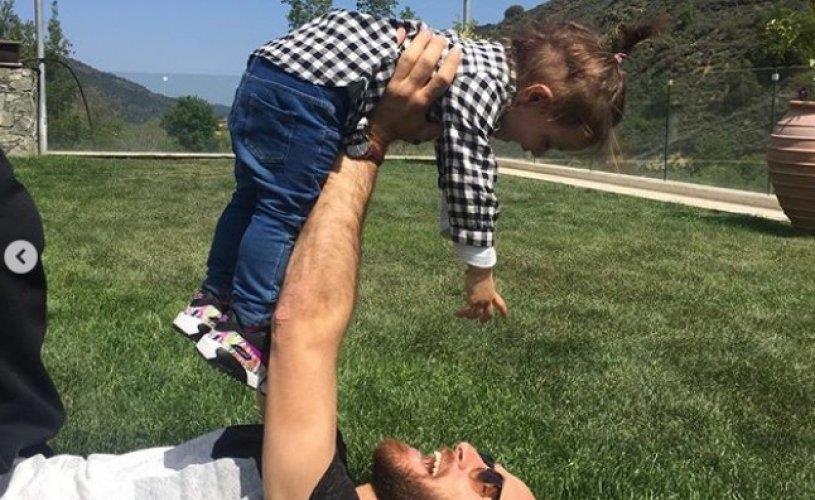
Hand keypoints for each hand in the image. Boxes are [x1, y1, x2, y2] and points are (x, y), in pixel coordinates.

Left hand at [369, 28, 461, 145]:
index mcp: (422, 102)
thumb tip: (449, 118)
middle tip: (443, 37)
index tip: (457, 50)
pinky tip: (403, 32)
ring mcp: (397, 83)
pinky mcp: (387, 79)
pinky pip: (393, 59)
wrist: (377, 130)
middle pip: (425, 64)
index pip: (440, 80)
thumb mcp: (423, 132)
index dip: (450, 64)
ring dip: (419, 42)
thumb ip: (437, 127)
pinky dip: (397, 44)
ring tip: (428, 31)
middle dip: (435, 48)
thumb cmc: (402, 130)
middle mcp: (410, 90)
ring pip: (409, 58)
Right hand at [456, 266, 507, 322]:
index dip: (502, 310)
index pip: (500, 303)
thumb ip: (477, 278)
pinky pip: (468, 310)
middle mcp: (488, 299)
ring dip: (471, 317)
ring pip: (477, 314)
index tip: (505, 316)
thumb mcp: (482, 277)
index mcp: (492, 293)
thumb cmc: (480, 270)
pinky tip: (456, 313)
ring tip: (466, 317)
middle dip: (486, 318)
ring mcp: (481, 302)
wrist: (480, 271)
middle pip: (489, 313)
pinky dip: (462, 313)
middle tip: (483, 321)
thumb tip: (467, 271)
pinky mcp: (473, 301)